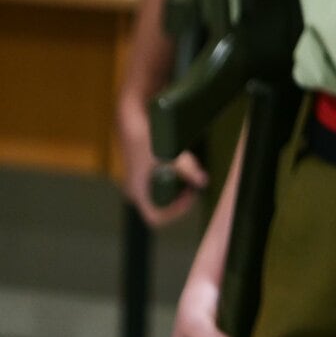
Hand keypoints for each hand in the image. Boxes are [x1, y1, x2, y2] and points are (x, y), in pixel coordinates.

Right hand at [117, 95, 205, 227]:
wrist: (131, 119)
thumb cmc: (147, 139)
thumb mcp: (170, 155)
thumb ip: (187, 170)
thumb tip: (203, 182)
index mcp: (138, 192)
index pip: (156, 218)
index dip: (176, 213)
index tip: (190, 196)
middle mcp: (135, 191)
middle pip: (159, 207)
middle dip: (178, 199)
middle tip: (192, 185)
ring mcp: (136, 182)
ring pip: (159, 195)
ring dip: (176, 188)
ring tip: (188, 173)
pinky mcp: (140, 172)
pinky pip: (158, 183)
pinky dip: (171, 178)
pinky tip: (179, 163)